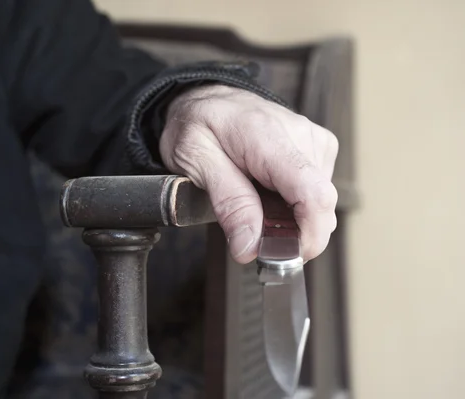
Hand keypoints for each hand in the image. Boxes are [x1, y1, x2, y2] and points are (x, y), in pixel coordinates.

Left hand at [159, 85, 338, 263]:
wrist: (206, 99)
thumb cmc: (197, 125)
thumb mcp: (195, 162)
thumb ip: (228, 203)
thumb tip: (251, 247)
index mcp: (268, 137)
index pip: (312, 193)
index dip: (310, 234)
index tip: (291, 256)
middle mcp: (301, 135)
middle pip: (319, 203)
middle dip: (292, 231)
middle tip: (254, 235)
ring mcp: (313, 140)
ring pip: (317, 202)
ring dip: (290, 217)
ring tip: (253, 203)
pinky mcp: (317, 148)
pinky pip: (313, 190)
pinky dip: (292, 203)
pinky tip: (267, 192)